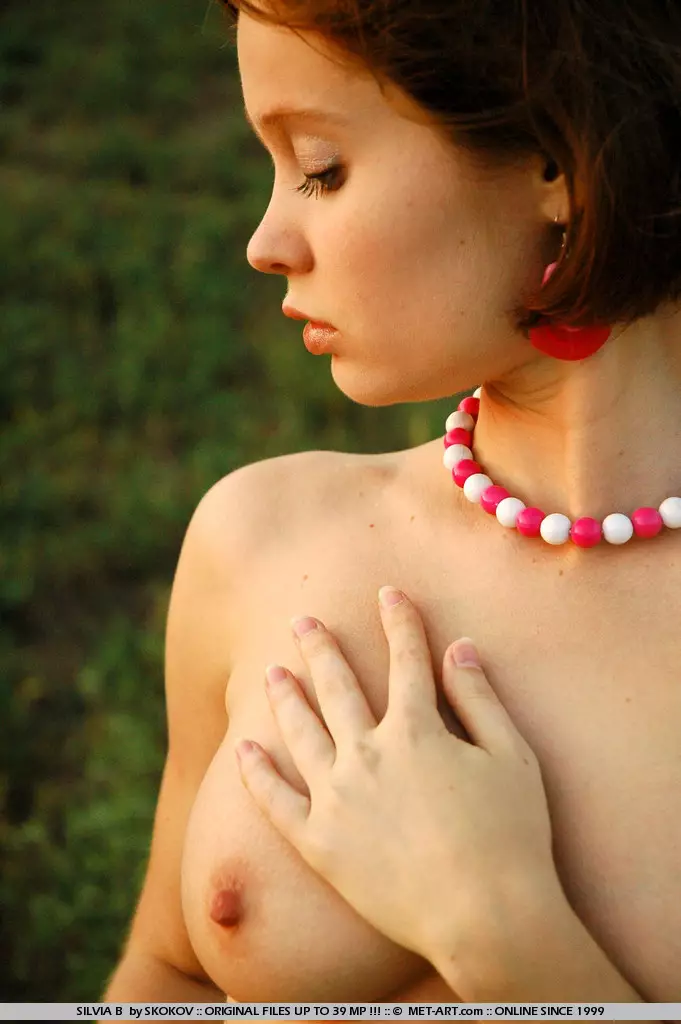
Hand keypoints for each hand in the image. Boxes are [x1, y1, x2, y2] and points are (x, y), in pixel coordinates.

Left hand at [234, 586, 561, 973]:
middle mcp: (369, 754)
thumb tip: (460, 647)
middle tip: (302, 620)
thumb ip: (481, 698)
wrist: (486, 918)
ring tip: (270, 670)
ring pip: (300, 732)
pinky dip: (256, 774)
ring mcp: (337, 798)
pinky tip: (243, 749)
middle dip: (321, 647)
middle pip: (338, 686)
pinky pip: (276, 802)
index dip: (399, 621)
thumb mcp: (511, 756)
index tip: (388, 592)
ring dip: (284, 696)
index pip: (406, 660)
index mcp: (417, 730)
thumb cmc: (512, 836)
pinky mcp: (319, 842)